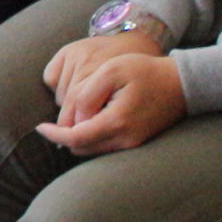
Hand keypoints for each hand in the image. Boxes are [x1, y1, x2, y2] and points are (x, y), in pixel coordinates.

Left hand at [40, 50, 189, 154]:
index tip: (40, 127)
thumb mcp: (111, 71)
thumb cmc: (145, 71)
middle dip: (65, 136)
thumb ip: (87, 94)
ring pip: (92, 150)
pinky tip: (92, 119)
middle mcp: (125, 141)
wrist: (182, 83)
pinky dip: (92, 137)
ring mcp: (132, 145)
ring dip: (78, 137)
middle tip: (57, 118)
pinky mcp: (137, 144)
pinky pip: (105, 147)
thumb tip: (73, 119)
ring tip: (76, 116)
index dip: (54, 134)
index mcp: (117, 122)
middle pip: (81, 148)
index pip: (75, 138)